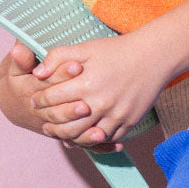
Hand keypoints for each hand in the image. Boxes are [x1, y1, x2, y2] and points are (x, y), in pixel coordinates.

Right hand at [0, 43, 100, 142]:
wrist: (15, 104)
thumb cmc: (20, 82)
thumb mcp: (16, 70)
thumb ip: (21, 59)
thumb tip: (17, 49)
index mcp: (32, 94)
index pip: (48, 85)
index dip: (62, 74)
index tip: (77, 66)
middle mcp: (44, 115)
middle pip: (60, 114)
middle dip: (73, 110)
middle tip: (87, 106)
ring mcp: (56, 127)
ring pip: (72, 134)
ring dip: (86, 134)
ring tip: (100, 132)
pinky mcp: (67, 135)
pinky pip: (84, 144)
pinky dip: (100, 146)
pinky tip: (117, 146)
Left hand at [31, 32, 167, 146]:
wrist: (154, 57)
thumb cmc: (117, 50)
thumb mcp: (85, 48)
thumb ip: (58, 57)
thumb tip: (37, 73)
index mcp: (86, 84)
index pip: (53, 99)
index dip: (39, 100)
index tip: (34, 100)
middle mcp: (100, 103)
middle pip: (66, 124)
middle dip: (50, 123)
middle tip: (44, 122)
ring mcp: (116, 115)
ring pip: (85, 136)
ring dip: (70, 136)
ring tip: (61, 133)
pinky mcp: (129, 122)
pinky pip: (107, 138)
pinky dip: (93, 139)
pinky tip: (86, 135)